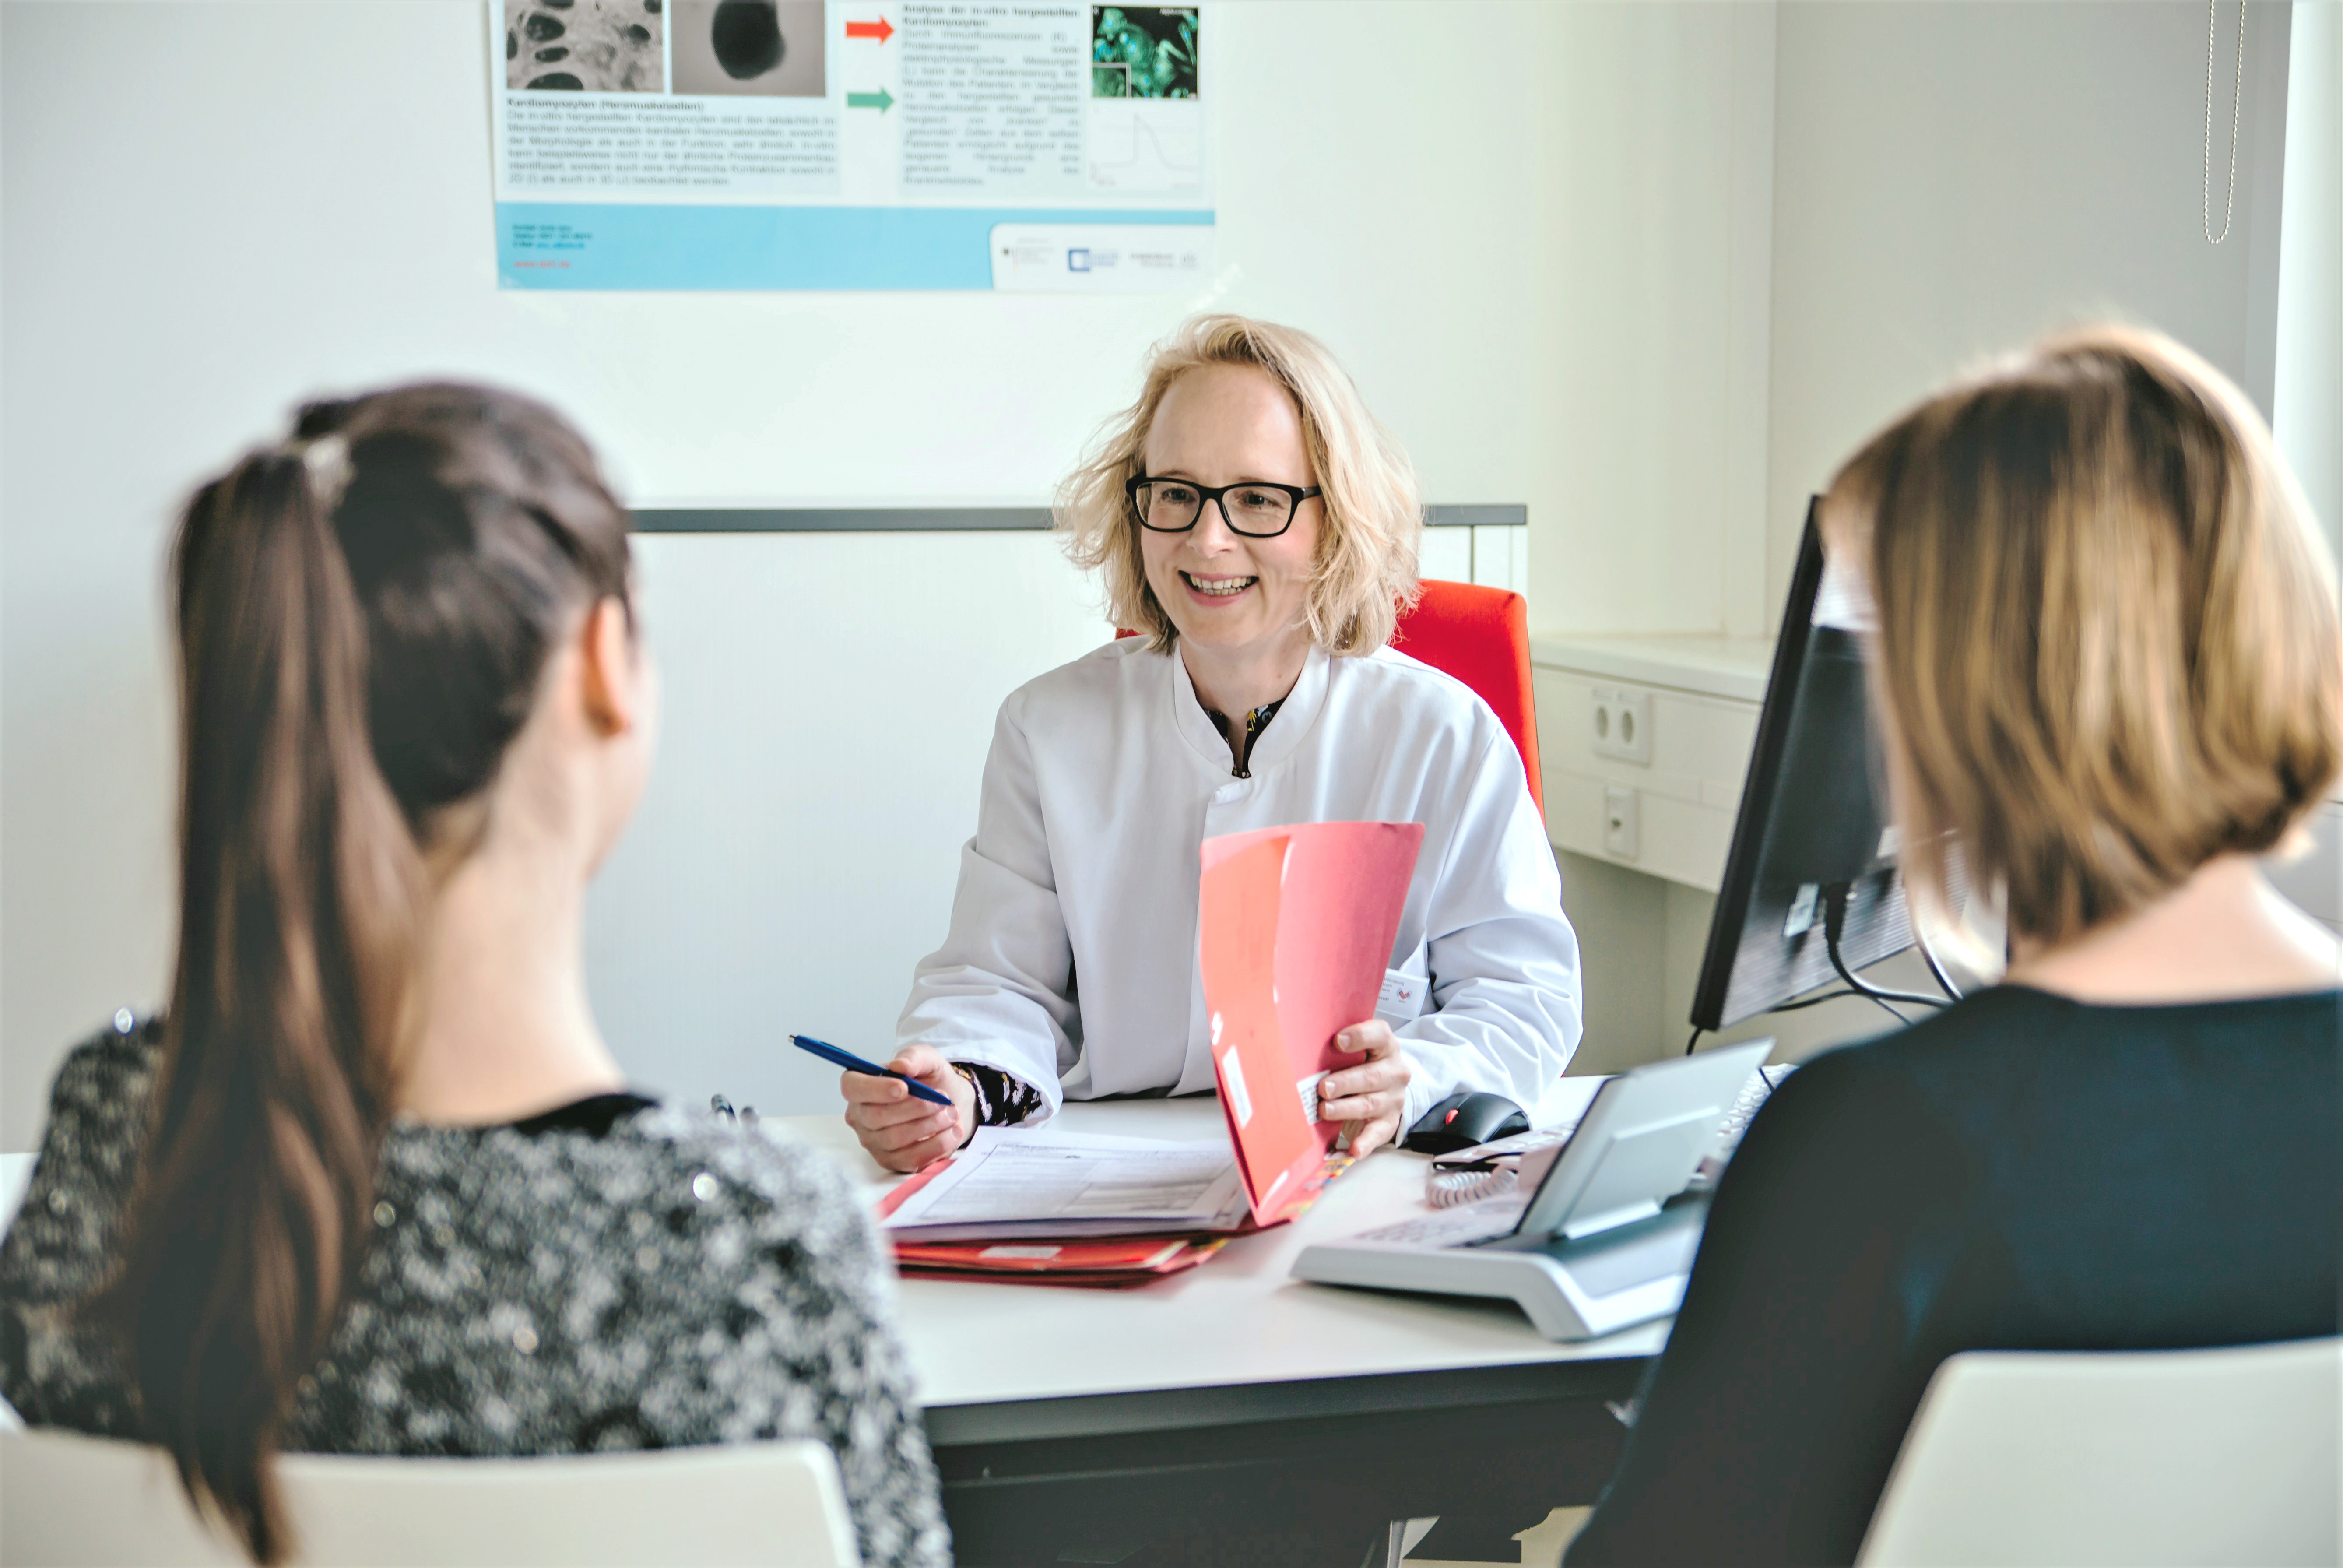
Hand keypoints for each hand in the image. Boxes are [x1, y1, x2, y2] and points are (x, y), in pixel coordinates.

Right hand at [843, 1044, 974, 1172]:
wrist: (949, 1103)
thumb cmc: (930, 1079)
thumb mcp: (927, 1059)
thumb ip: (914, 1057)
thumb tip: (900, 1066)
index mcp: (861, 1086)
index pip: (852, 1087)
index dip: (875, 1089)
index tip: (904, 1087)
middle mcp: (860, 1116)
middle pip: (875, 1116)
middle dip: (914, 1108)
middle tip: (942, 1099)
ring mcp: (873, 1142)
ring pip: (894, 1139)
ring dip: (929, 1125)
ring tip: (951, 1113)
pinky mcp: (891, 1161)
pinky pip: (910, 1159)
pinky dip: (936, 1145)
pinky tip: (952, 1131)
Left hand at [1318, 1020, 1412, 1157]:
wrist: (1389, 1084)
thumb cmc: (1362, 1062)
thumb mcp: (1358, 1048)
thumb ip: (1339, 1046)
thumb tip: (1303, 1046)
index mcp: (1386, 1046)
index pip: (1379, 1035)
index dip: (1359, 1037)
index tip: (1338, 1041)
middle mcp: (1394, 1071)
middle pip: (1372, 1076)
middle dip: (1345, 1082)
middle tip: (1323, 1088)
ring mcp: (1393, 1099)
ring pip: (1370, 1103)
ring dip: (1346, 1109)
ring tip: (1325, 1111)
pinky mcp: (1389, 1122)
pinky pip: (1377, 1134)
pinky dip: (1365, 1143)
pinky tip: (1354, 1150)